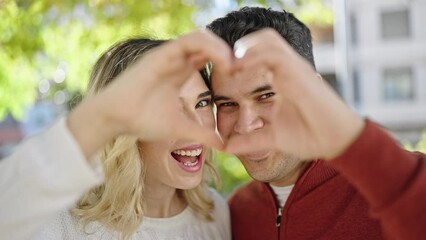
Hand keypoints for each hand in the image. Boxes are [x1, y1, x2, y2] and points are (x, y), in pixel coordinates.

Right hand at [68, 30, 232, 156]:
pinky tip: (224, 62)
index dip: (229, 64)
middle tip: (244, 70)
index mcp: (181, 71)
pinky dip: (211, 47)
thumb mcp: (180, 127)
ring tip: (236, 67)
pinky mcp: (162, 53)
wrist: (116, 119)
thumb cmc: (143, 121)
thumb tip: (223, 146)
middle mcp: (177, 59)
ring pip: (202, 38)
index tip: (242, 79)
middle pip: (209, 44)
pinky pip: (191, 41)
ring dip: (223, 49)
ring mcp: (169, 54)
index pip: (210, 57)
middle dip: (229, 53)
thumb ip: (203, 134)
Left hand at [225, 29, 363, 159]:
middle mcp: (288, 70)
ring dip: (246, 48)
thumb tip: (225, 147)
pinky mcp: (299, 73)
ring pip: (268, 41)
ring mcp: (294, 69)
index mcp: (282, 79)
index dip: (239, 60)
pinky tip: (240, 68)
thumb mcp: (271, 138)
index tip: (221, 73)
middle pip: (264, 40)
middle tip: (224, 65)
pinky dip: (255, 57)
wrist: (336, 142)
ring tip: (230, 66)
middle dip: (242, 47)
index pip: (259, 57)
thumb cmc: (309, 136)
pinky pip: (275, 54)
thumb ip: (248, 141)